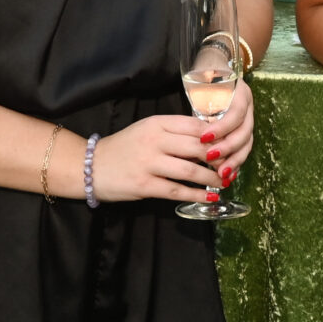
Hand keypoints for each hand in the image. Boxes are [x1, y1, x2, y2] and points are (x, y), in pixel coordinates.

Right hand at [90, 82, 255, 205]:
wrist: (90, 167)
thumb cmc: (124, 148)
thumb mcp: (147, 131)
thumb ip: (174, 132)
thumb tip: (209, 140)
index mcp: (157, 123)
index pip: (195, 126)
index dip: (217, 136)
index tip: (230, 145)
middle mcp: (154, 140)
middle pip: (197, 147)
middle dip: (219, 158)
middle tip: (231, 166)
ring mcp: (148, 163)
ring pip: (190, 170)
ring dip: (212, 178)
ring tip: (224, 182)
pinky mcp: (144, 185)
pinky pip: (177, 190)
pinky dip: (197, 195)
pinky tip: (210, 198)